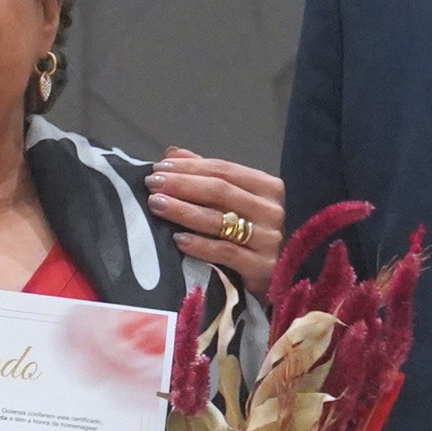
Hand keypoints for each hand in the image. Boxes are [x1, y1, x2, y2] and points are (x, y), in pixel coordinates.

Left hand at [149, 150, 284, 288]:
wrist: (279, 277)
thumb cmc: (251, 235)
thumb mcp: (234, 202)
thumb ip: (207, 176)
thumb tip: (173, 153)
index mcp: (268, 187)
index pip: (224, 170)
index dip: (190, 167)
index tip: (160, 166)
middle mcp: (272, 210)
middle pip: (220, 191)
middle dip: (182, 185)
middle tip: (152, 184)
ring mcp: (269, 239)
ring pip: (219, 220)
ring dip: (184, 211)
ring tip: (157, 205)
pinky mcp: (262, 267)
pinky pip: (225, 252)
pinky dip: (199, 245)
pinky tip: (177, 239)